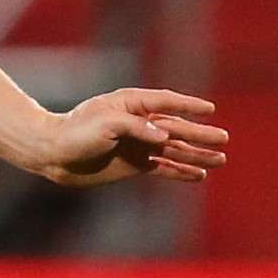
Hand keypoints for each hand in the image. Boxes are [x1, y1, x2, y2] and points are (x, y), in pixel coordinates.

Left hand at [41, 87, 226, 186]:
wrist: (54, 154)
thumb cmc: (76, 131)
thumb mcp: (105, 124)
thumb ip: (136, 127)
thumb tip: (164, 136)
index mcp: (131, 104)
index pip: (166, 102)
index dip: (188, 105)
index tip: (209, 109)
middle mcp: (139, 123)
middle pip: (176, 128)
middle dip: (200, 134)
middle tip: (224, 138)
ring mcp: (138, 144)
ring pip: (175, 149)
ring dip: (197, 154)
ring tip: (221, 159)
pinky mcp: (135, 164)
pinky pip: (164, 167)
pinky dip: (181, 171)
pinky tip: (199, 175)